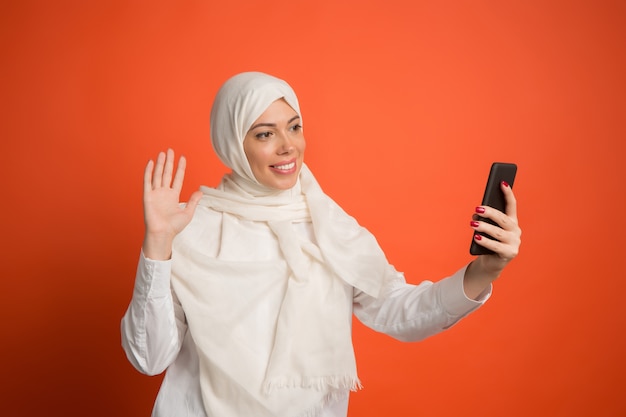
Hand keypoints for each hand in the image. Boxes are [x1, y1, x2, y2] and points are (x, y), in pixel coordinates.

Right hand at [142, 149, 201, 259]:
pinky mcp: (148, 196)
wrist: (163, 234)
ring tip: (163, 153)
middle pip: (167, 173)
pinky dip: (149, 172)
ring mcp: (155, 194)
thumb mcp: (188, 213)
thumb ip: (193, 201)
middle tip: (171, 150)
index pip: (177, 178)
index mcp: (173, 196)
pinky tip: (151, 163)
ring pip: (158, 175)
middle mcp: (164, 193)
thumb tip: (201, 192)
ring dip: (160, 164)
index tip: (183, 158)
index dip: (180, 168)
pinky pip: (147, 182)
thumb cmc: (174, 227)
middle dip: (169, 162)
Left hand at [464, 181, 520, 297]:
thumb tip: (477, 215)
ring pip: (498, 232)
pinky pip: (496, 246)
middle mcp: (516, 231)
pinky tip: (476, 237)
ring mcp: (514, 243)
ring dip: (484, 227)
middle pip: (503, 219)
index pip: (511, 205)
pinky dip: (486, 241)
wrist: (491, 263)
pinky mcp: (509, 253)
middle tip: (477, 209)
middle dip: (490, 213)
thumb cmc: (488, 242)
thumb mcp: (487, 229)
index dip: (507, 194)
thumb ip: (484, 220)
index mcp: (512, 222)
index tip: (502, 182)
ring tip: (472, 224)